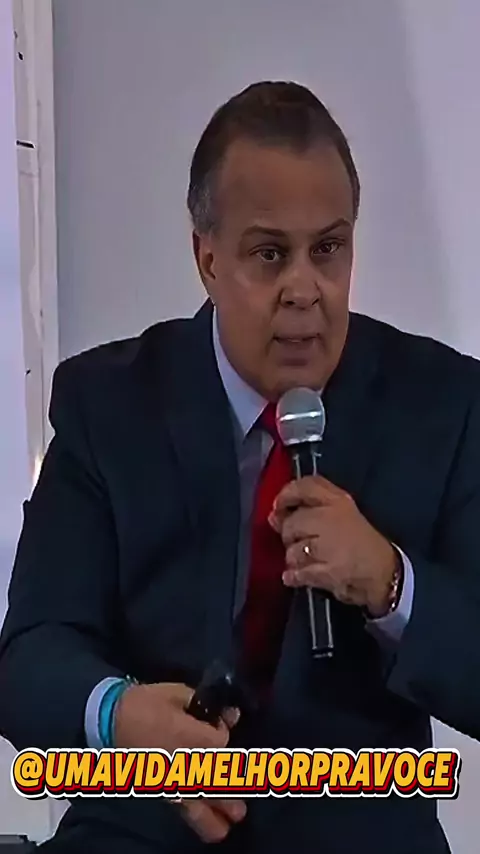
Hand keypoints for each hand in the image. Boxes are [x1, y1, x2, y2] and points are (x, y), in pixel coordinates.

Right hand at [114, 683, 245, 841]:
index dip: (222, 730)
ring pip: (201, 803)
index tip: (219, 721)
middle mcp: (185, 763)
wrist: (109, 721)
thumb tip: (231, 714)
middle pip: (218, 779)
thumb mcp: (177, 693)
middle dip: (234, 784)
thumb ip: (205, 704)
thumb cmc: (145, 703)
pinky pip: (183, 808)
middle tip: (245, 783)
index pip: (221, 741)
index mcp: (189, 737)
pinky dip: (199, 818)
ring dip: (219, 810)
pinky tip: (214, 827)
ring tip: (236, 816)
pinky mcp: (162, 789)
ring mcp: (173, 780)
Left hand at [269, 476, 399, 616]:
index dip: (286, 495)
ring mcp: (330, 545)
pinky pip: (298, 573)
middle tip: (301, 542)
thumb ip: (306, 510)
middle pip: (292, 523)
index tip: (280, 507)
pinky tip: (298, 576)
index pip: (305, 486)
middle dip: (290, 536)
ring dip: (294, 559)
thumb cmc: (359, 541)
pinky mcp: (329, 571)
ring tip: (308, 561)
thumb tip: (272, 517)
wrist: (385, 573)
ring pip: (292, 551)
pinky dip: (294, 576)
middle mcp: (332, 518)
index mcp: (338, 500)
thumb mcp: (340, 515)